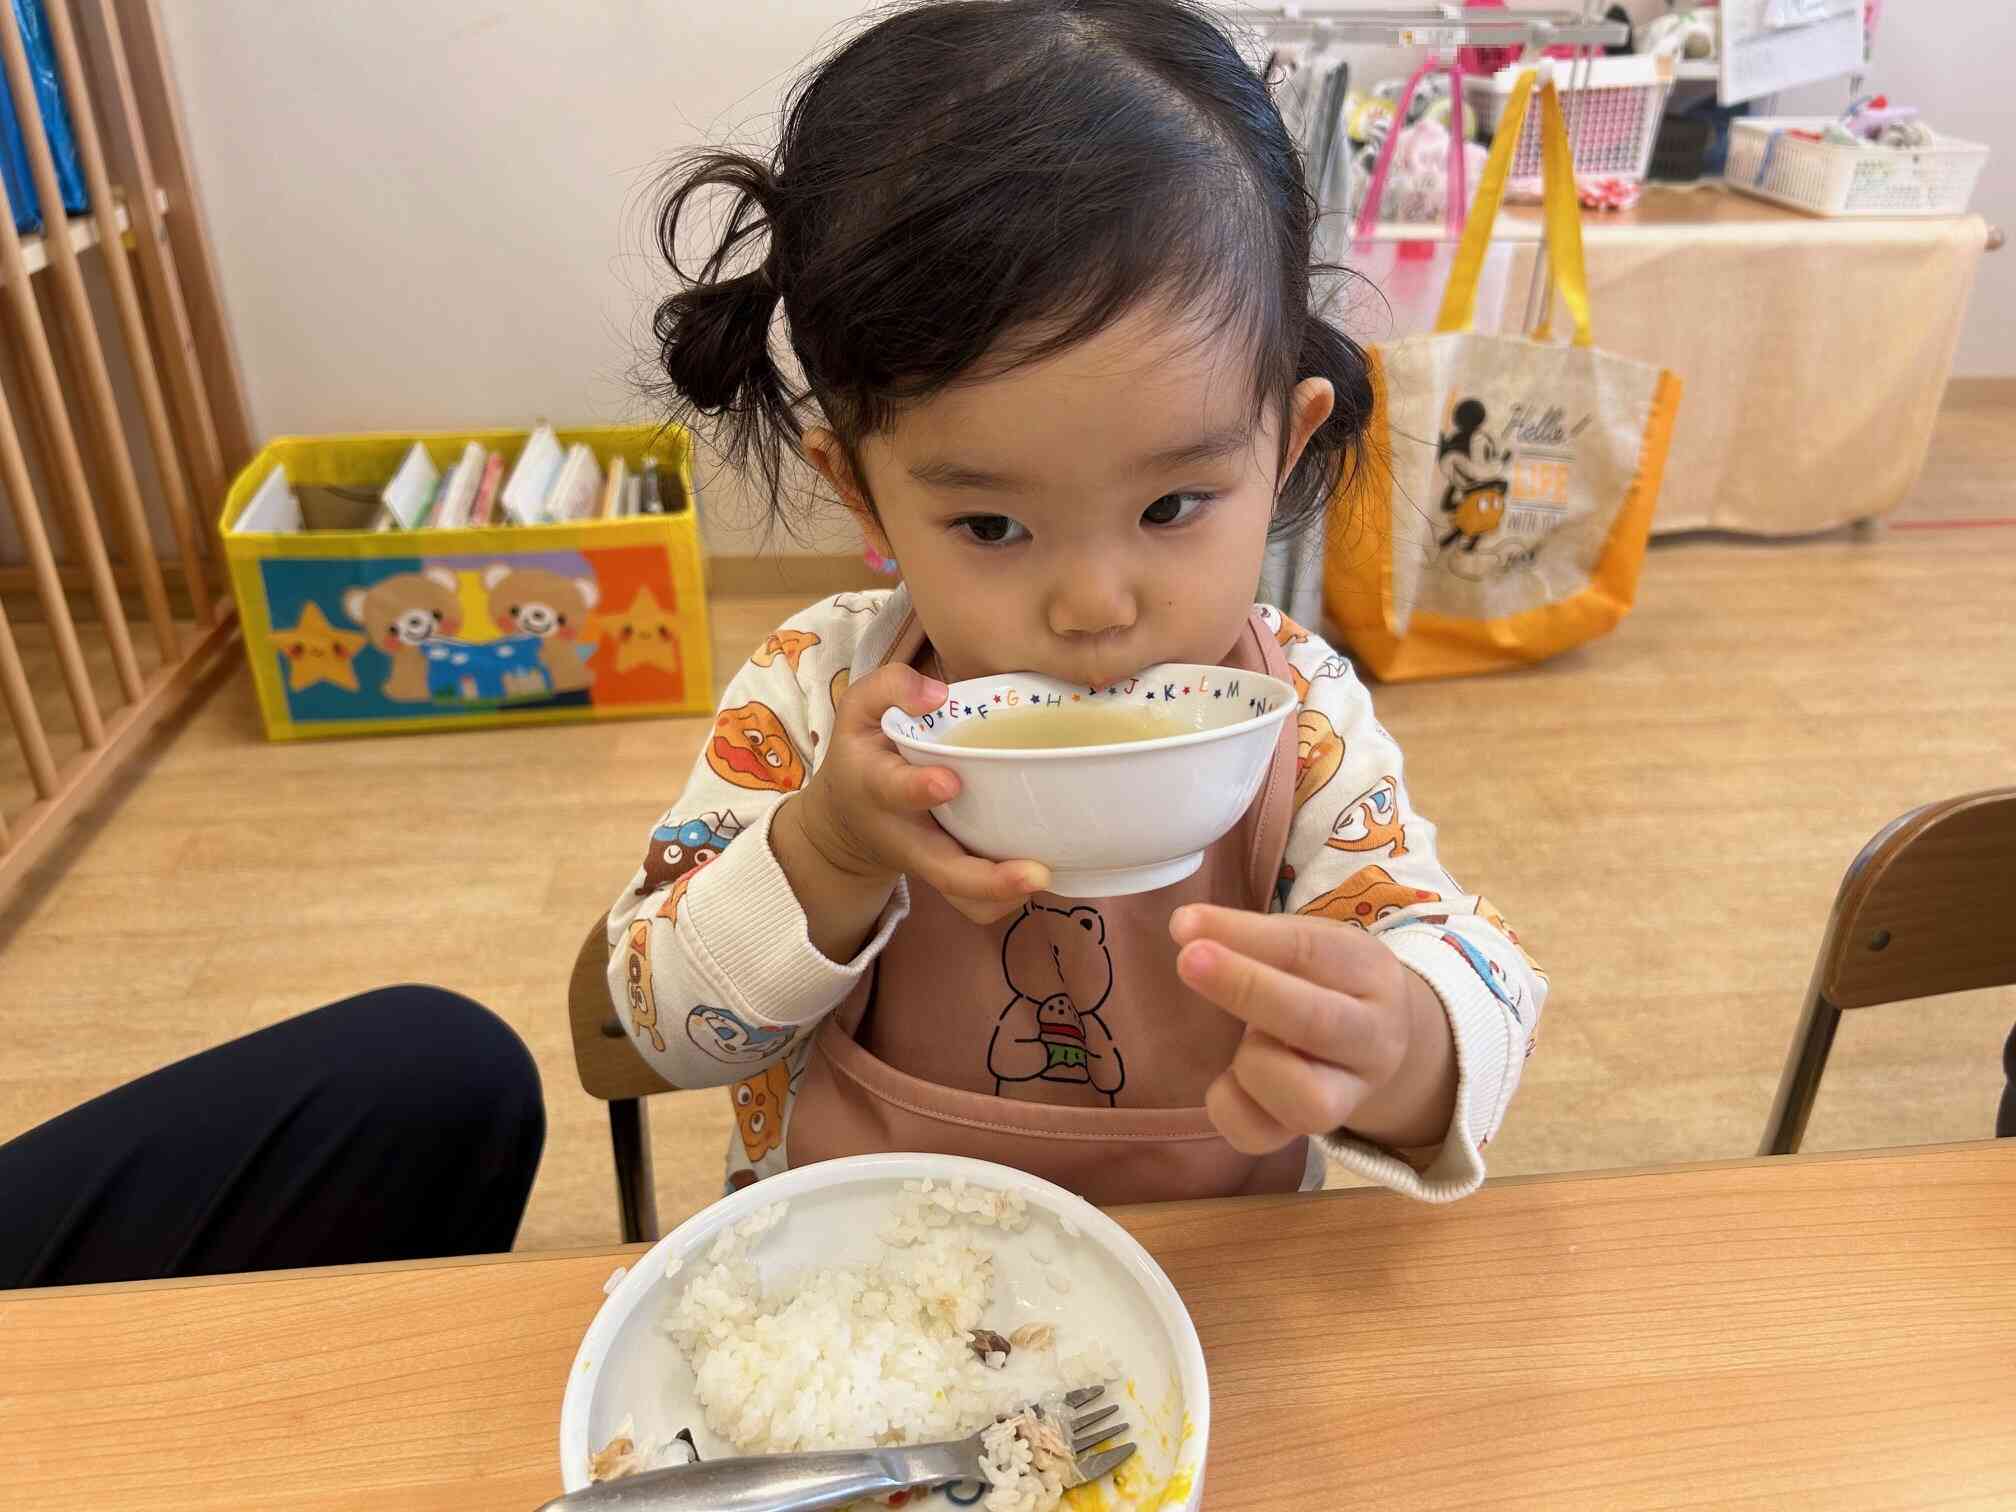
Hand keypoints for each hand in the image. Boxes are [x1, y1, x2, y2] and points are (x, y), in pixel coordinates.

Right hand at [787, 664, 1047, 925]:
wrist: (847, 819)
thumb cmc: (864, 752)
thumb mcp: (859, 709)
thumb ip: (891, 688)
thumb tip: (939, 693)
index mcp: (877, 786)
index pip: (893, 789)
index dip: (918, 789)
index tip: (949, 783)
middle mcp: (906, 835)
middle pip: (944, 871)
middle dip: (986, 879)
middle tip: (1035, 873)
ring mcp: (931, 863)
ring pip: (966, 898)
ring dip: (1005, 895)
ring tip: (1047, 874)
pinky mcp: (950, 877)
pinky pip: (977, 903)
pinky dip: (1006, 897)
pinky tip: (1041, 871)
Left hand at [1171, 905, 1456, 1153]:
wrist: (1371, 1043)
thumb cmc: (1324, 980)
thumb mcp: (1307, 944)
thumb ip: (1253, 938)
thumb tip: (1185, 929)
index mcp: (1369, 973)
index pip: (1309, 951)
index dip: (1245, 937)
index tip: (1185, 926)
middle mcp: (1371, 1040)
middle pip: (1314, 1022)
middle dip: (1246, 989)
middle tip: (1188, 960)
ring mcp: (1346, 1096)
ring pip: (1303, 1099)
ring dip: (1253, 1063)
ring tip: (1246, 1042)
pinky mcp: (1308, 1133)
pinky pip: (1259, 1135)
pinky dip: (1229, 1105)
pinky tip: (1229, 1078)